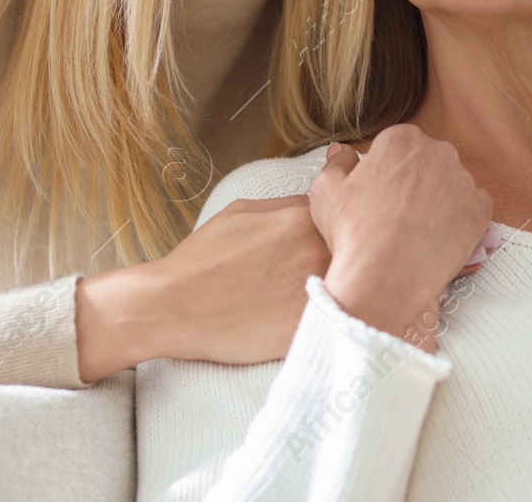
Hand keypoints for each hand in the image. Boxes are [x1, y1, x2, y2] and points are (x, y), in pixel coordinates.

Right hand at [75, 195, 329, 379]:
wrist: (173, 306)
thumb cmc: (203, 258)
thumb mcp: (243, 212)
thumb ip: (287, 206)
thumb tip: (317, 204)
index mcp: (303, 218)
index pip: (347, 216)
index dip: (347, 229)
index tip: (344, 239)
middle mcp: (316, 250)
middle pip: (358, 250)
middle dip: (354, 258)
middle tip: (338, 273)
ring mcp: (316, 290)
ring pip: (353, 286)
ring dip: (349, 289)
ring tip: (331, 299)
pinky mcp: (309, 328)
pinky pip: (337, 320)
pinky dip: (334, 320)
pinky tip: (318, 323)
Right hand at [308, 125, 492, 352]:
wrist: (386, 277)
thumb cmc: (354, 234)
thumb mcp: (326, 190)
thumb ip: (337, 162)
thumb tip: (343, 152)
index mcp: (401, 140)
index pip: (397, 147)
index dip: (386, 172)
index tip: (380, 192)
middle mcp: (438, 151)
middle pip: (426, 161)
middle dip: (414, 182)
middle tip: (396, 213)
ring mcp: (463, 180)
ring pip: (450, 183)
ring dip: (438, 199)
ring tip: (417, 229)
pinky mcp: (480, 209)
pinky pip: (474, 205)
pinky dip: (461, 216)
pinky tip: (440, 234)